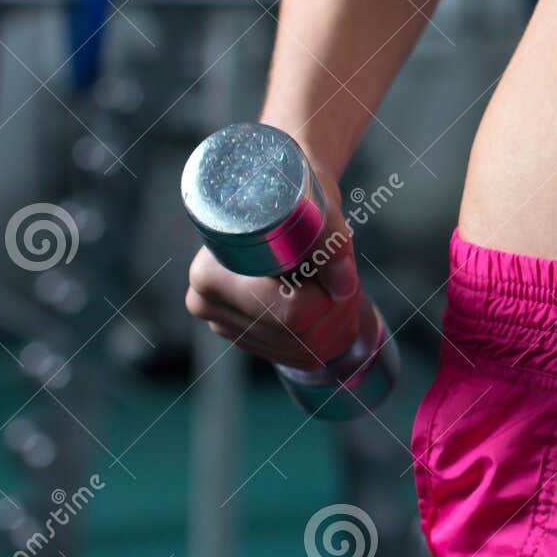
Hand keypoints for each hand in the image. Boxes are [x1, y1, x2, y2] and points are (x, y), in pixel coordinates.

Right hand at [184, 161, 362, 370]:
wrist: (274, 198)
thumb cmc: (292, 198)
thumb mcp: (318, 211)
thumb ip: (332, 245)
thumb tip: (343, 287)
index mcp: (213, 276)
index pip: (290, 312)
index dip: (328, 297)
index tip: (338, 268)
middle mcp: (209, 307)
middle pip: (298, 335)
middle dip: (337, 311)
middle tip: (346, 278)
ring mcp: (226, 326)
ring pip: (303, 351)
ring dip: (336, 325)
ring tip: (336, 287)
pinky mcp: (246, 337)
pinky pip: (299, 357)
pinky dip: (326, 338)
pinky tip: (327, 308)